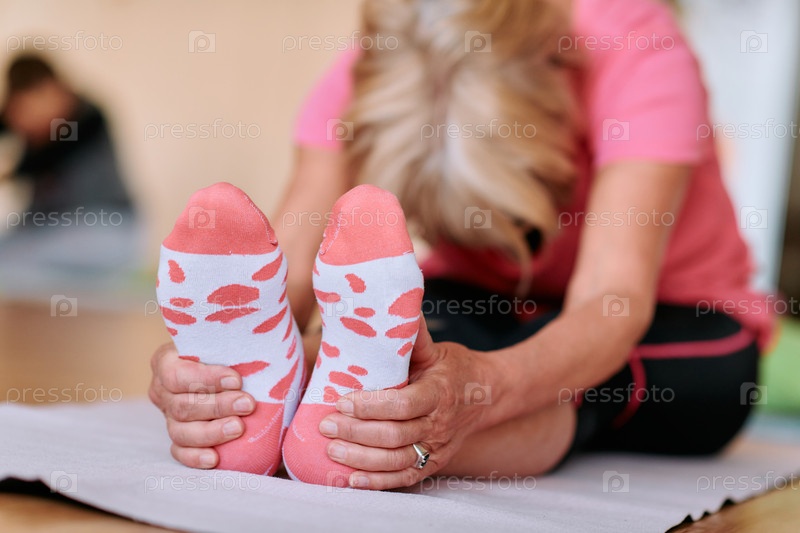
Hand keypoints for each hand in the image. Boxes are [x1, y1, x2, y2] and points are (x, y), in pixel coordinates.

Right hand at [148, 343, 254, 467]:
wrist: (233, 370)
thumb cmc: (232, 350)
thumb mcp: (229, 340)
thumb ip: (234, 343)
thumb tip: (261, 348)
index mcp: (166, 361)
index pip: (176, 374)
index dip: (205, 379)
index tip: (237, 380)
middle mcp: (162, 390)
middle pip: (182, 405)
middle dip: (217, 406)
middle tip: (248, 404)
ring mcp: (168, 416)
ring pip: (181, 431)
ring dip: (211, 432)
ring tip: (239, 428)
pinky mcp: (178, 438)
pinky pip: (180, 452)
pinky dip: (196, 457)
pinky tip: (215, 458)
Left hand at [318, 318, 490, 489]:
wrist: (487, 395)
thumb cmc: (454, 368)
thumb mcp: (436, 349)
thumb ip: (411, 336)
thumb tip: (390, 305)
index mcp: (438, 392)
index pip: (403, 404)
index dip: (370, 406)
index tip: (342, 400)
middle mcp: (439, 424)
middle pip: (395, 436)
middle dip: (356, 433)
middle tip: (327, 425)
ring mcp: (438, 448)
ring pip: (396, 460)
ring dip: (361, 459)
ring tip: (331, 450)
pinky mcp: (434, 463)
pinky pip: (404, 477)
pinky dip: (377, 482)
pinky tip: (351, 480)